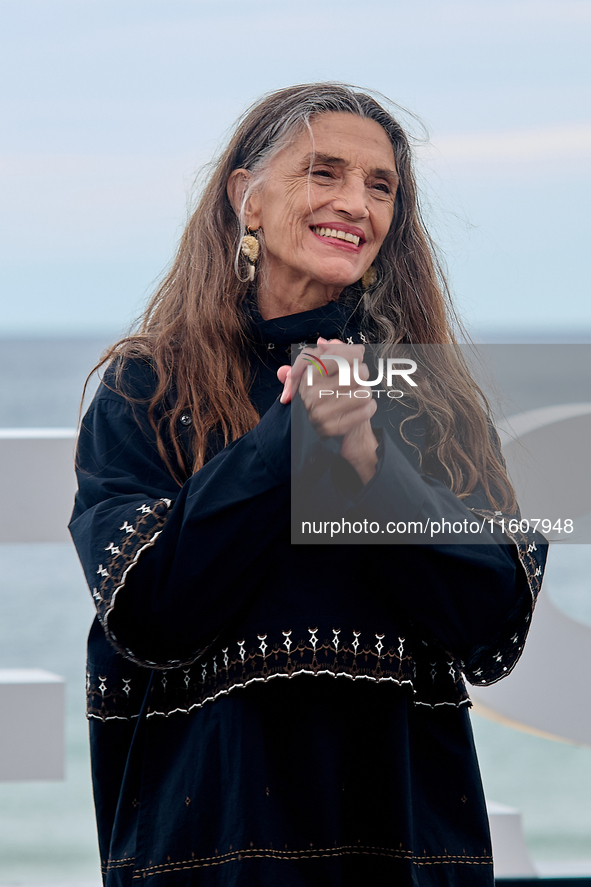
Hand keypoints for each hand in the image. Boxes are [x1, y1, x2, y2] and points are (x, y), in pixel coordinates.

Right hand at [277, 338, 378, 484]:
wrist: (324, 428)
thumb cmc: (326, 393)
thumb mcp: (320, 370)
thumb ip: (325, 353)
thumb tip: (325, 341)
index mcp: (307, 375)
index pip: (340, 354)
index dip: (353, 353)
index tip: (357, 356)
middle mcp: (310, 393)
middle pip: (356, 372)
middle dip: (363, 373)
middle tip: (361, 376)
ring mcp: (320, 412)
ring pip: (364, 392)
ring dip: (367, 392)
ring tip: (360, 394)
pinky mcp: (332, 428)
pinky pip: (365, 410)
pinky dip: (370, 407)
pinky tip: (365, 407)